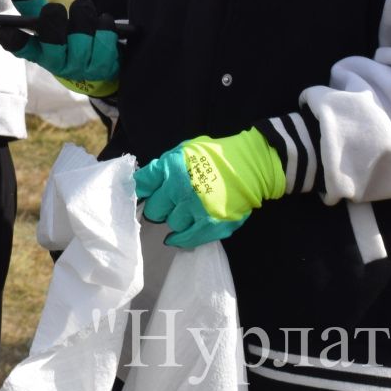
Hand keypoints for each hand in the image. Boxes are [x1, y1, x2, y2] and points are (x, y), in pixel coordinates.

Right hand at [0, 0, 119, 96]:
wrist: (100, 71)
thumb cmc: (67, 41)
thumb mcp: (48, 26)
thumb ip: (34, 6)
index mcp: (39, 52)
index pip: (21, 48)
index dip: (13, 40)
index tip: (4, 29)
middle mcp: (58, 63)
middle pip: (52, 38)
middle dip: (53, 17)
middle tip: (55, 8)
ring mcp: (81, 67)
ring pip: (81, 32)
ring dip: (83, 15)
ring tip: (83, 12)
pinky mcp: (105, 65)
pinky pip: (104, 35)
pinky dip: (104, 23)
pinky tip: (102, 24)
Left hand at [133, 128, 284, 249]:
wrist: (251, 166)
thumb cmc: (215, 157)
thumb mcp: (184, 151)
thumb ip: (164, 167)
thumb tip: (144, 184)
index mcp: (172, 167)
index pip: (142, 186)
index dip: (140, 193)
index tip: (141, 197)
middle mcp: (180, 188)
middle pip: (154, 210)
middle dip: (159, 208)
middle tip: (167, 205)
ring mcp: (195, 208)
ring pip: (171, 224)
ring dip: (175, 219)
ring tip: (185, 212)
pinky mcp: (210, 225)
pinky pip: (186, 238)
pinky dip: (179, 238)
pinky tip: (176, 236)